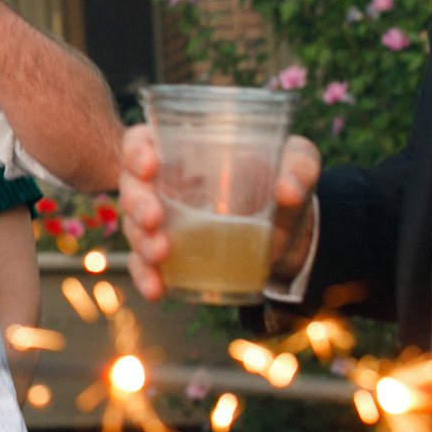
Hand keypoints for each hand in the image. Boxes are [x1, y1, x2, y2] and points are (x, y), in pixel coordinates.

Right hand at [119, 127, 321, 300]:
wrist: (289, 233)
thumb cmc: (284, 182)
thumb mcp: (299, 163)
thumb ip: (300, 164)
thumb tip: (288, 189)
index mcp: (184, 149)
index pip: (141, 141)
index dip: (136, 151)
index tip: (150, 166)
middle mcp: (166, 184)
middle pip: (131, 186)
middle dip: (136, 202)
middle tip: (153, 218)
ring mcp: (165, 221)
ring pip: (133, 227)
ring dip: (140, 241)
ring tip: (160, 254)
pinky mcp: (171, 255)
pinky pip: (146, 265)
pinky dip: (146, 277)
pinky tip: (156, 289)